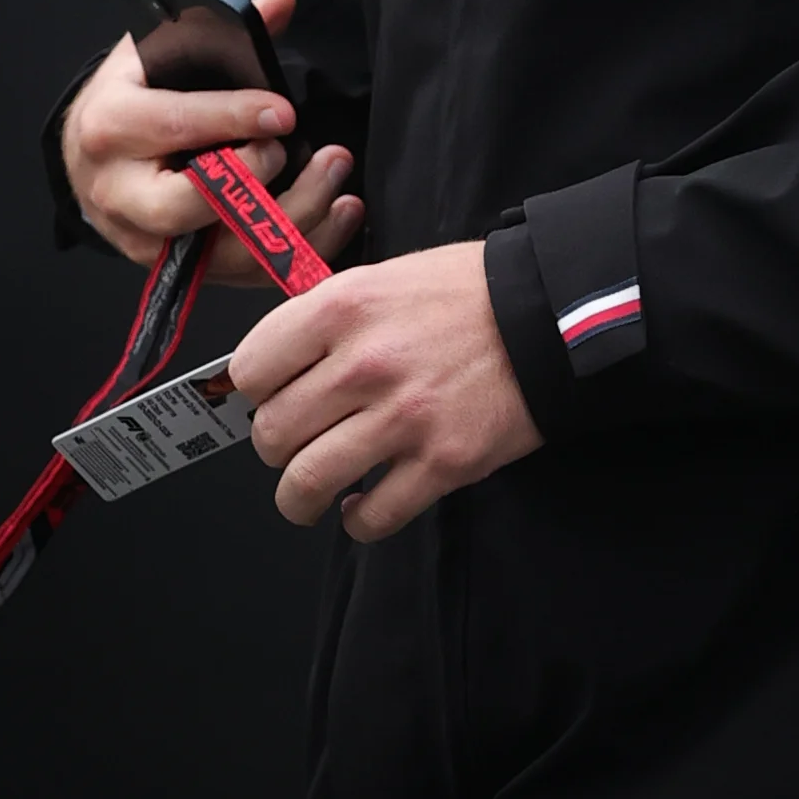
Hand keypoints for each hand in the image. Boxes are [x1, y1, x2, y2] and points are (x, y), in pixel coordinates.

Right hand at [60, 0, 364, 284]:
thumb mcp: (160, 52)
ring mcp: (148, 243)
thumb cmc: (132, 97)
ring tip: (335, 176)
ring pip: (223, 254)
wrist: (90, 155)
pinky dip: (298, 252)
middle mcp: (122, 195)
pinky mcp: (180, 271)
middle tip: (291, 148)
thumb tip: (282, 2)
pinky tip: (338, 213)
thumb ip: (221, 32)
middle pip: (187, 208)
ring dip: (292, 220)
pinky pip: (244, 276)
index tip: (282, 113)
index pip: (175, 127)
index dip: (233, 121)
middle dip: (251, 182)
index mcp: (113, 127)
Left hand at [229, 240, 540, 540]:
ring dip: (301, 498)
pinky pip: (372, 518)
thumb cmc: (466, 291)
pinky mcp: (442, 463)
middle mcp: (364, 363)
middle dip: (277, 446)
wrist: (547, 313)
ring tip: (312, 494)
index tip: (271, 396)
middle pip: (271, 433)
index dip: (257, 389)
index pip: (251, 369)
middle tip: (298, 442)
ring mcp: (403, 418)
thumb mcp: (384, 276)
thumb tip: (279, 365)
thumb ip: (328, 318)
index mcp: (342, 307)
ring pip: (306, 484)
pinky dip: (359, 522)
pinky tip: (364, 506)